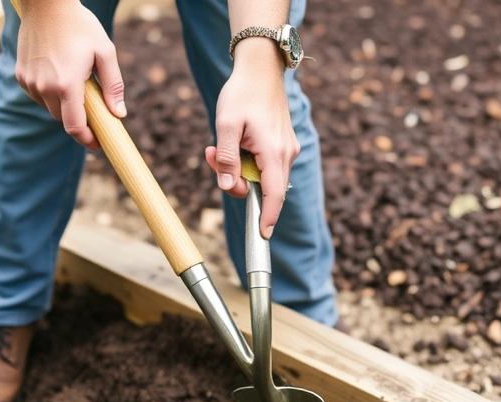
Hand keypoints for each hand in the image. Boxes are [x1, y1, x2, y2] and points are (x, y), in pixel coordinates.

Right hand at [15, 0, 125, 148]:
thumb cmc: (80, 26)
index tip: (97, 144)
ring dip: (63, 105)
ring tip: (76, 84)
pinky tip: (59, 75)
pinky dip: (50, 94)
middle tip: (93, 110)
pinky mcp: (21, 74)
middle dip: (78, 120)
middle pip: (62, 119)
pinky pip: (38, 95)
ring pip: (49, 108)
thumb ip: (113, 85)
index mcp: (66, 84)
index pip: (74, 126)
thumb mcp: (105, 52)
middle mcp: (44, 86)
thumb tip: (119, 114)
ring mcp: (29, 81)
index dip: (86, 139)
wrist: (46, 4)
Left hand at [205, 38, 298, 239]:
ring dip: (238, 168)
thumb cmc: (241, 93)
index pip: (274, 195)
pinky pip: (265, 164)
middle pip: (265, 188)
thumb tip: (227, 186)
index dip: (268, 217)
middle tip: (213, 158)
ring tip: (217, 145)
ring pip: (262, 176)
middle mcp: (285, 153)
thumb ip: (226, 159)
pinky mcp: (283, 144)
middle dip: (237, 182)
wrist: (260, 68)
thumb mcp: (225, 125)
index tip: (263, 235)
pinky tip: (234, 141)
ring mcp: (287, 148)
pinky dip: (247, 160)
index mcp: (273, 151)